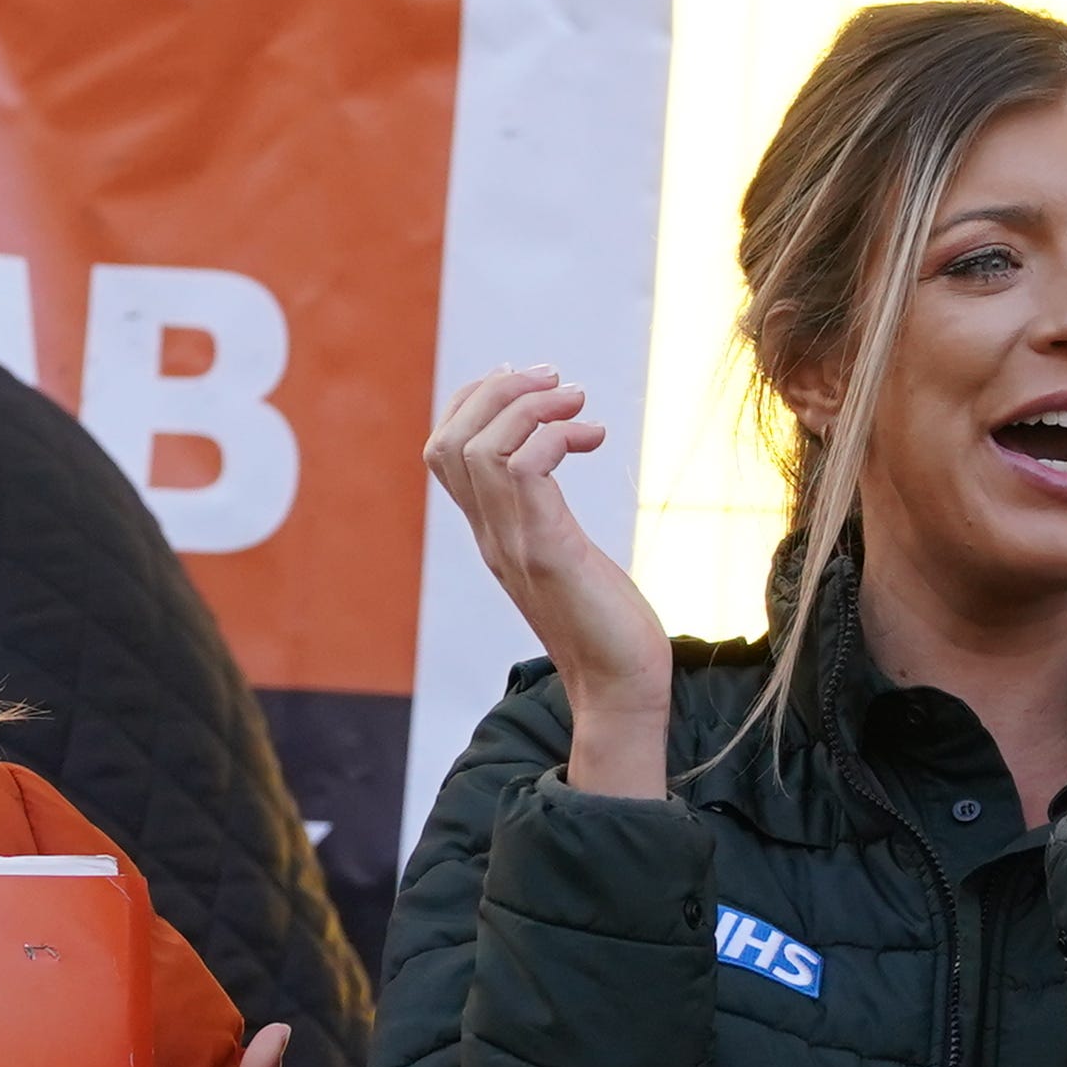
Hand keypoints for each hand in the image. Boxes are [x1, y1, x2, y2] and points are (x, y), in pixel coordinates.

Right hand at [426, 363, 676, 797]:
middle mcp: (490, 535)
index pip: (444, 450)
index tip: (530, 383)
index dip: (475, 400)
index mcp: (490, 533)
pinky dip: (555, 435)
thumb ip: (548, 516)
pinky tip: (593, 439)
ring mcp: (511, 544)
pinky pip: (522, 469)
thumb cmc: (609, 625)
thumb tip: (562, 470)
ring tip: (578, 400)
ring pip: (480, 447)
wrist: (621, 687)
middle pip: (448, 439)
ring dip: (530, 405)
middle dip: (498, 389)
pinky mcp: (545, 551)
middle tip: (556, 379)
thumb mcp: (567, 556)